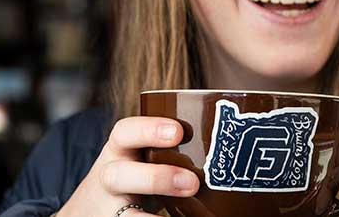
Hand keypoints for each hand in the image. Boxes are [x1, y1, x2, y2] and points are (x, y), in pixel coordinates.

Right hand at [57, 116, 198, 216]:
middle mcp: (110, 177)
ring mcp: (111, 207)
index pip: (125, 132)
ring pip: (124, 213)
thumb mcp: (146, 155)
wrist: (94, 209)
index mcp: (121, 150)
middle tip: (192, 184)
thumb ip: (177, 148)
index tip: (178, 132)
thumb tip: (244, 143)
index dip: (149, 129)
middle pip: (119, 175)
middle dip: (156, 178)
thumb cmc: (138, 172)